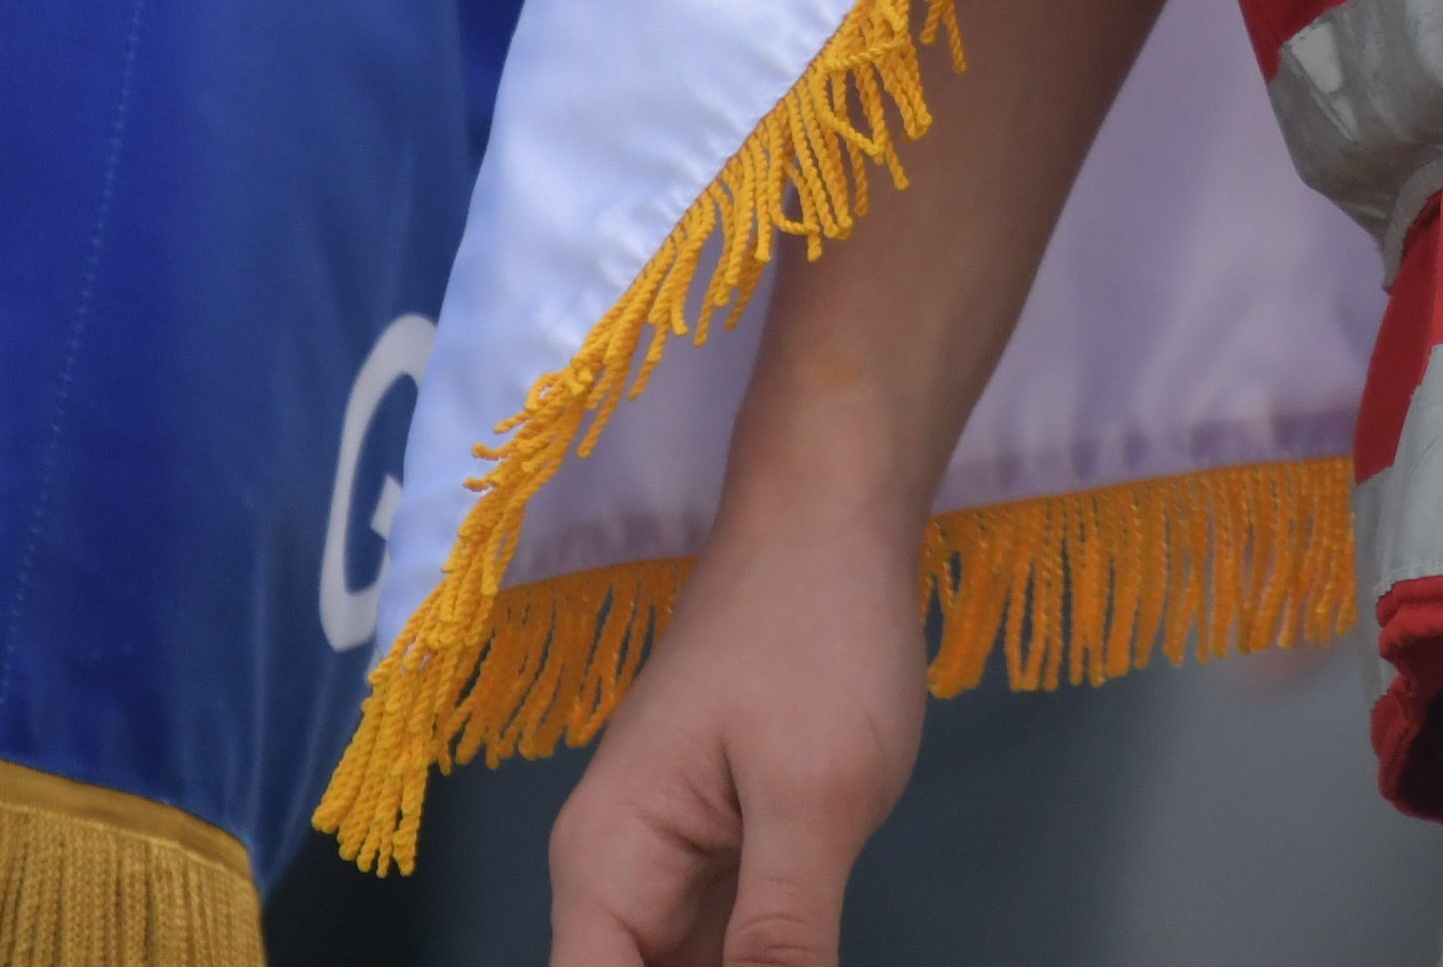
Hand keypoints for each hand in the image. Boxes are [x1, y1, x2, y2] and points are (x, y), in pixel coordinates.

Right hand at [545, 484, 929, 965]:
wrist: (834, 519)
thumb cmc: (811, 630)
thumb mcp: (812, 798)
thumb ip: (779, 937)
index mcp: (609, 865)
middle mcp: (623, 879)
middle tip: (792, 964)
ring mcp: (677, 870)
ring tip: (800, 952)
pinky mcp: (731, 859)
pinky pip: (729, 957)